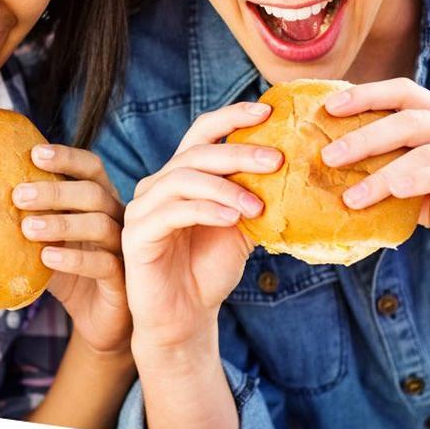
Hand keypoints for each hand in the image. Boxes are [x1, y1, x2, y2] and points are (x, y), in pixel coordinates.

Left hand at [14, 145, 129, 355]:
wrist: (94, 318)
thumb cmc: (67, 269)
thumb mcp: (45, 239)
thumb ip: (26, 217)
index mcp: (101, 199)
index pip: (91, 167)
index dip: (67, 157)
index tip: (34, 154)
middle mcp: (117, 217)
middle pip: (93, 192)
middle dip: (55, 191)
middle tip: (18, 195)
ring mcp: (123, 247)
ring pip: (100, 224)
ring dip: (61, 223)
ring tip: (27, 228)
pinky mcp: (121, 279)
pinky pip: (103, 263)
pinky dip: (74, 258)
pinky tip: (47, 258)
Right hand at [122, 102, 281, 355]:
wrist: (185, 318)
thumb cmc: (210, 269)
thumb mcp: (241, 225)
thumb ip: (254, 194)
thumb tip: (293, 166)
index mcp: (182, 175)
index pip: (202, 132)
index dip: (231, 116)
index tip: (267, 110)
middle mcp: (158, 184)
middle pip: (196, 152)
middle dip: (238, 151)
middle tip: (277, 158)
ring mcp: (143, 207)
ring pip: (183, 178)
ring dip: (225, 186)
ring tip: (258, 203)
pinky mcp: (136, 233)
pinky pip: (172, 211)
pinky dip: (206, 209)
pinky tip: (233, 218)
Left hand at [322, 78, 429, 285]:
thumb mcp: (419, 191)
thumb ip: (389, 178)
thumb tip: (334, 181)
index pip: (404, 92)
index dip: (366, 94)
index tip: (329, 106)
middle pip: (409, 117)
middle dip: (364, 135)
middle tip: (329, 156)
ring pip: (426, 149)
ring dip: (383, 172)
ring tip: (352, 195)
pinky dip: (421, 179)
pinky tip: (396, 190)